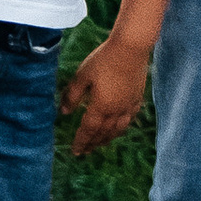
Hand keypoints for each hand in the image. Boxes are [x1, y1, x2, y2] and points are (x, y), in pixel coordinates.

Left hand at [62, 31, 152, 156]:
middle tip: (85, 152)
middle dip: (93, 143)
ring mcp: (128, 105)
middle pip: (103, 133)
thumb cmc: (104, 59)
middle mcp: (116, 110)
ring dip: (108, 139)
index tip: (75, 152)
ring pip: (118, 129)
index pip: (88, 130)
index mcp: (100, 106)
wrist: (131, 48)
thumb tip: (63, 112)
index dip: (81, 141)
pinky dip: (122, 127)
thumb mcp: (82, 75)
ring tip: (101, 144)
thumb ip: (72, 95)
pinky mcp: (137, 97)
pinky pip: (130, 119)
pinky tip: (120, 127)